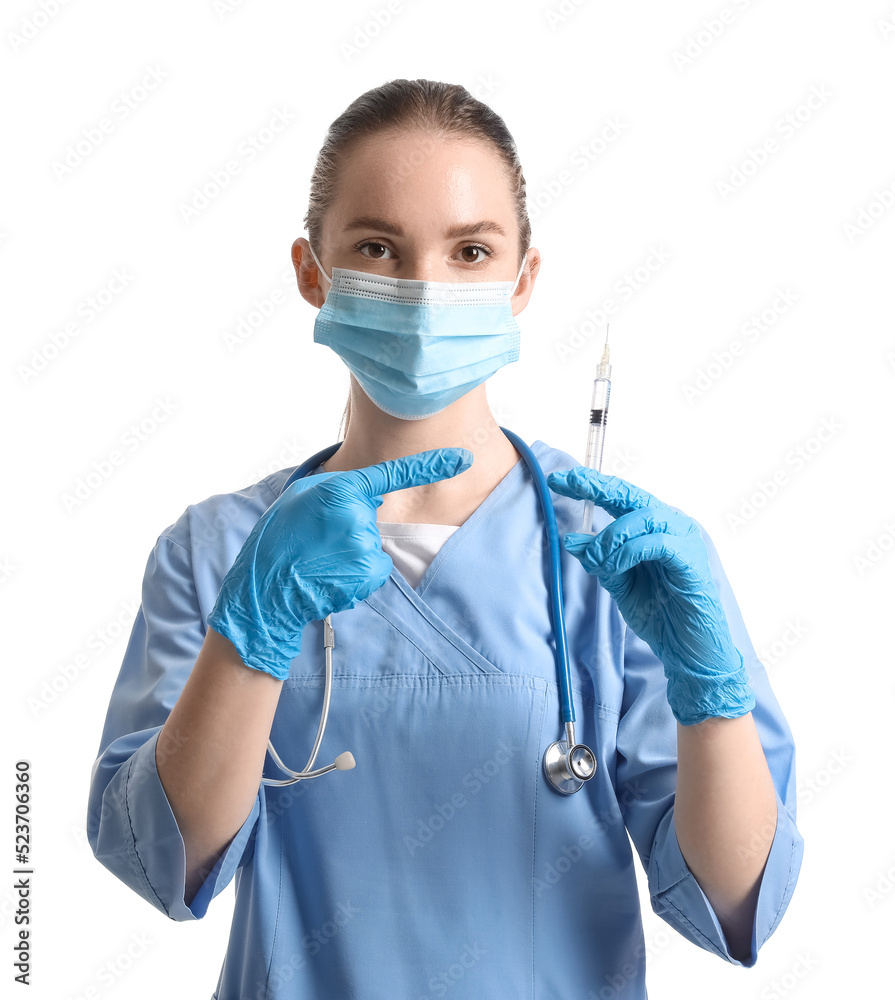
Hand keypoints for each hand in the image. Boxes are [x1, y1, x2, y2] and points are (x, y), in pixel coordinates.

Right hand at [208, 448, 472, 678]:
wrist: (265, 588)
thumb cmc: (279, 539)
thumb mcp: (302, 497)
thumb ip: (339, 490)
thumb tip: (368, 495)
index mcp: (340, 489)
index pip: (394, 474)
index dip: (433, 466)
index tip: (464, 458)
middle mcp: (357, 514)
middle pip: (372, 519)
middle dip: (353, 529)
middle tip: (318, 541)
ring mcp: (364, 545)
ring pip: (373, 546)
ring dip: (352, 555)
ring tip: (320, 560)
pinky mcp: (368, 573)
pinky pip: (375, 569)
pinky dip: (357, 575)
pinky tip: (331, 575)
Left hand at [547, 468, 754, 724]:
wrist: (689, 653)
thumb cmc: (660, 615)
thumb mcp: (619, 584)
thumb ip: (600, 560)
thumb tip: (571, 539)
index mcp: (653, 529)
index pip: (620, 498)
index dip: (590, 485)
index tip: (558, 479)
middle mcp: (671, 527)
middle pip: (631, 495)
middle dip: (596, 487)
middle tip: (567, 483)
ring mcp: (684, 541)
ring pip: (643, 517)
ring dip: (611, 535)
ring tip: (595, 558)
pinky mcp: (692, 562)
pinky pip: (658, 543)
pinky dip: (630, 551)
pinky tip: (613, 565)